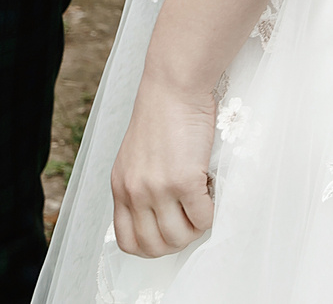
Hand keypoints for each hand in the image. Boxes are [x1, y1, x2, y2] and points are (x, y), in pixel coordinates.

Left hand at [111, 78, 215, 257]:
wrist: (174, 87)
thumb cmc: (162, 116)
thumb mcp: (137, 157)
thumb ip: (141, 188)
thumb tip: (161, 220)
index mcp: (120, 186)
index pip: (127, 241)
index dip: (151, 246)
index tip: (168, 232)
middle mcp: (134, 191)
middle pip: (154, 247)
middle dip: (177, 240)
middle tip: (190, 218)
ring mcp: (157, 188)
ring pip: (180, 238)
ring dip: (196, 227)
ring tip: (201, 201)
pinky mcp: (184, 181)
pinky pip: (203, 219)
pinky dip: (212, 212)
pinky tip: (210, 189)